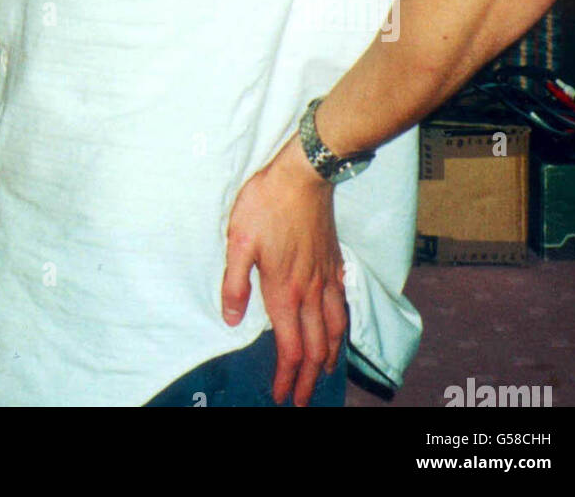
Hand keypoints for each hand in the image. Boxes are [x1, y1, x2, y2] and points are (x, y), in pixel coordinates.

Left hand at [220, 134, 348, 405]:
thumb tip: (232, 320)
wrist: (304, 176)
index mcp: (284, 291)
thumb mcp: (238, 241)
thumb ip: (235, 284)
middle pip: (316, 348)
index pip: (290, 347)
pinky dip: (342, 326)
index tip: (281, 396)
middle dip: (309, 379)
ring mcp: (326, 277)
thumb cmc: (266, 205)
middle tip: (302, 398)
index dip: (286, 377)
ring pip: (335, 329)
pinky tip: (338, 326)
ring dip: (330, 357)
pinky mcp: (334, 262)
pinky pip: (342, 304)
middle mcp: (310, 291)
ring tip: (325, 372)